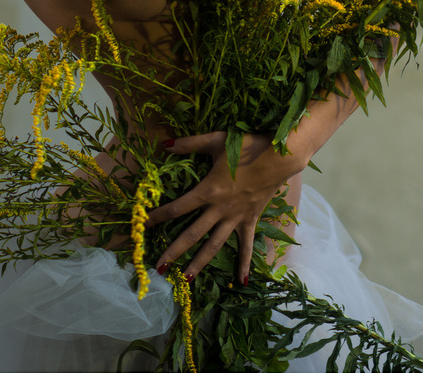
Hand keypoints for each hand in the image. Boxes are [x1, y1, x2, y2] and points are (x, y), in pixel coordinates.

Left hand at [145, 130, 303, 284]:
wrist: (279, 156)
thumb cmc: (247, 146)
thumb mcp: (216, 140)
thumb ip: (190, 143)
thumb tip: (163, 143)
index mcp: (209, 190)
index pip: (178, 207)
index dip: (159, 216)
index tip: (143, 226)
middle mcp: (220, 209)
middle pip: (192, 233)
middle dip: (174, 250)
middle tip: (158, 267)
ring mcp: (236, 218)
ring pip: (214, 245)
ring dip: (199, 262)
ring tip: (185, 279)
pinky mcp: (250, 220)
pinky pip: (246, 245)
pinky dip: (244, 263)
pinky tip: (242, 282)